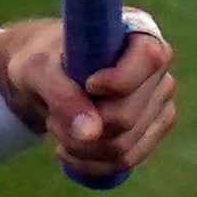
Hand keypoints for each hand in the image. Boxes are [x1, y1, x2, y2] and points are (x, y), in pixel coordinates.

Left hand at [0, 15, 178, 177]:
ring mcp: (159, 101)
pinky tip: (68, 150)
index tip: (87, 84)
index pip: (149, 58)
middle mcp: (158, 67)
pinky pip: (125, 161)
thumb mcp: (37, 70)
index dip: (117, 81)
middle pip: (127, 117)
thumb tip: (92, 134)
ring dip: (80, 148)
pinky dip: (90, 164)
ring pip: (124, 147)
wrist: (46, 77)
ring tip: (58, 126)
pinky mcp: (152, 129)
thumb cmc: (43, 61)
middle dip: (80, 125)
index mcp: (139, 33)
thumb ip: (61, 95)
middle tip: (53, 114)